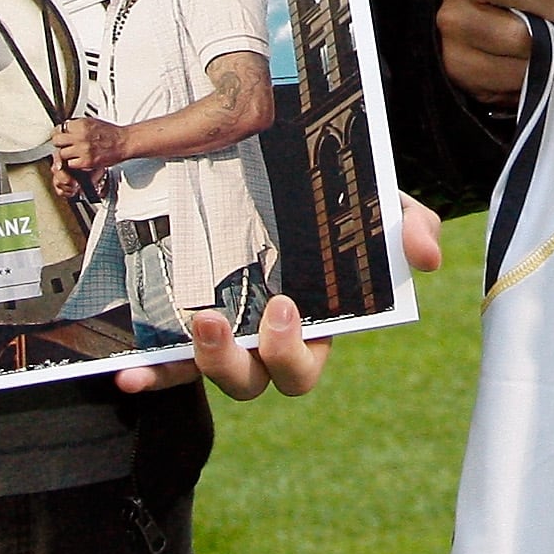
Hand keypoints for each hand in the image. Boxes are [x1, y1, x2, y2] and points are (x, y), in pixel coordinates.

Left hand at [51, 114, 130, 187]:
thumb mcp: (92, 122)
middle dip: (59, 144)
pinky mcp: (86, 161)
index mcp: (81, 124)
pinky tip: (80, 160)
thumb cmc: (111, 133)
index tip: (59, 135)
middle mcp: (81, 136)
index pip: (59, 128)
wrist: (124, 142)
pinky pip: (71, 164)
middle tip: (64, 146)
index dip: (58, 133)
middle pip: (56, 141)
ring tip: (74, 154)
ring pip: (62, 154)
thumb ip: (77, 126)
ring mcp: (83, 149)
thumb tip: (65, 129)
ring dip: (66, 155)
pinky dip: (74, 163)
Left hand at [111, 197, 444, 399]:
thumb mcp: (377, 206)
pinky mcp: (185, 326)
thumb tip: (425, 255)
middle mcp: (266, 341)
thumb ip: (405, 224)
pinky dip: (152, 372)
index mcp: (313, 326)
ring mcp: (227, 335)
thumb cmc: (337, 205)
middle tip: (228, 317)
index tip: (285, 309)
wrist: (278, 174)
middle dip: (243, 360)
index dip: (294, 350)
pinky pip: (167, 362)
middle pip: (257, 380)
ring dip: (200, 361)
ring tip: (198, 322)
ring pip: (215, 373)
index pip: (305, 362)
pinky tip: (128, 374)